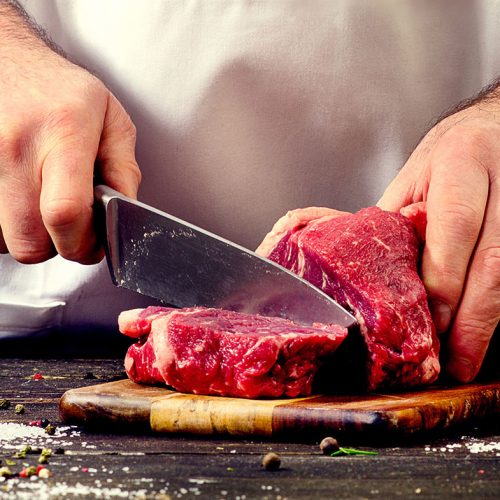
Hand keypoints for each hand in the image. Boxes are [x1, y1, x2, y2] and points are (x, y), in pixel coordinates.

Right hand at [0, 6, 139, 263]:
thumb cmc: (62, 90)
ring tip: (44, 206)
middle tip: (70, 229)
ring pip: (4, 240)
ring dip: (30, 235)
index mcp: (64, 133)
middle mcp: (15, 147)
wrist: (6, 61)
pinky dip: (7, 226)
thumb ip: (125, 170)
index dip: (83, 244)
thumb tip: (127, 214)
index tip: (94, 244)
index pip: (65, 212)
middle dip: (56, 247)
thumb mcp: (111, 120)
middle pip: (29, 241)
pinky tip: (23, 202)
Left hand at [378, 85, 499, 382]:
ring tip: (465, 361)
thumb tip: (364, 272)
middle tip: (451, 362)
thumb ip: (395, 221)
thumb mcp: (415, 176)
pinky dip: (498, 309)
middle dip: (472, 320)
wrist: (499, 129)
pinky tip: (481, 333)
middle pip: (494, 263)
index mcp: (462, 162)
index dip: (443, 279)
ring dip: (488, 324)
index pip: (454, 226)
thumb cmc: (453, 154)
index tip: (428, 322)